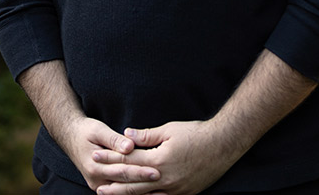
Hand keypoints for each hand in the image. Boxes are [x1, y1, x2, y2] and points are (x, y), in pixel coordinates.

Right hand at [61, 116, 160, 190]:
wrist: (71, 137)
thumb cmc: (86, 131)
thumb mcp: (98, 130)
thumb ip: (114, 140)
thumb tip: (129, 146)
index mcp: (94, 166)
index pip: (122, 171)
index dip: (140, 171)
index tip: (156, 171)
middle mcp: (96, 180)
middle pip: (124, 183)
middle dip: (143, 182)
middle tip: (161, 180)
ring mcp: (99, 185)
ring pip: (122, 191)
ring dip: (140, 191)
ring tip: (159, 190)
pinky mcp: (103, 186)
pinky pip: (120, 191)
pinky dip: (134, 192)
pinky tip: (148, 192)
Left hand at [92, 120, 241, 194]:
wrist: (223, 145)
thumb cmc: (196, 133)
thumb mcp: (169, 130)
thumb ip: (146, 135)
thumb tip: (126, 135)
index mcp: (158, 160)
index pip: (128, 160)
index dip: (110, 158)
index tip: (95, 156)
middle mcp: (164, 178)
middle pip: (132, 183)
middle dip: (113, 183)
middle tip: (97, 186)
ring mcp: (175, 189)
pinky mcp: (184, 193)